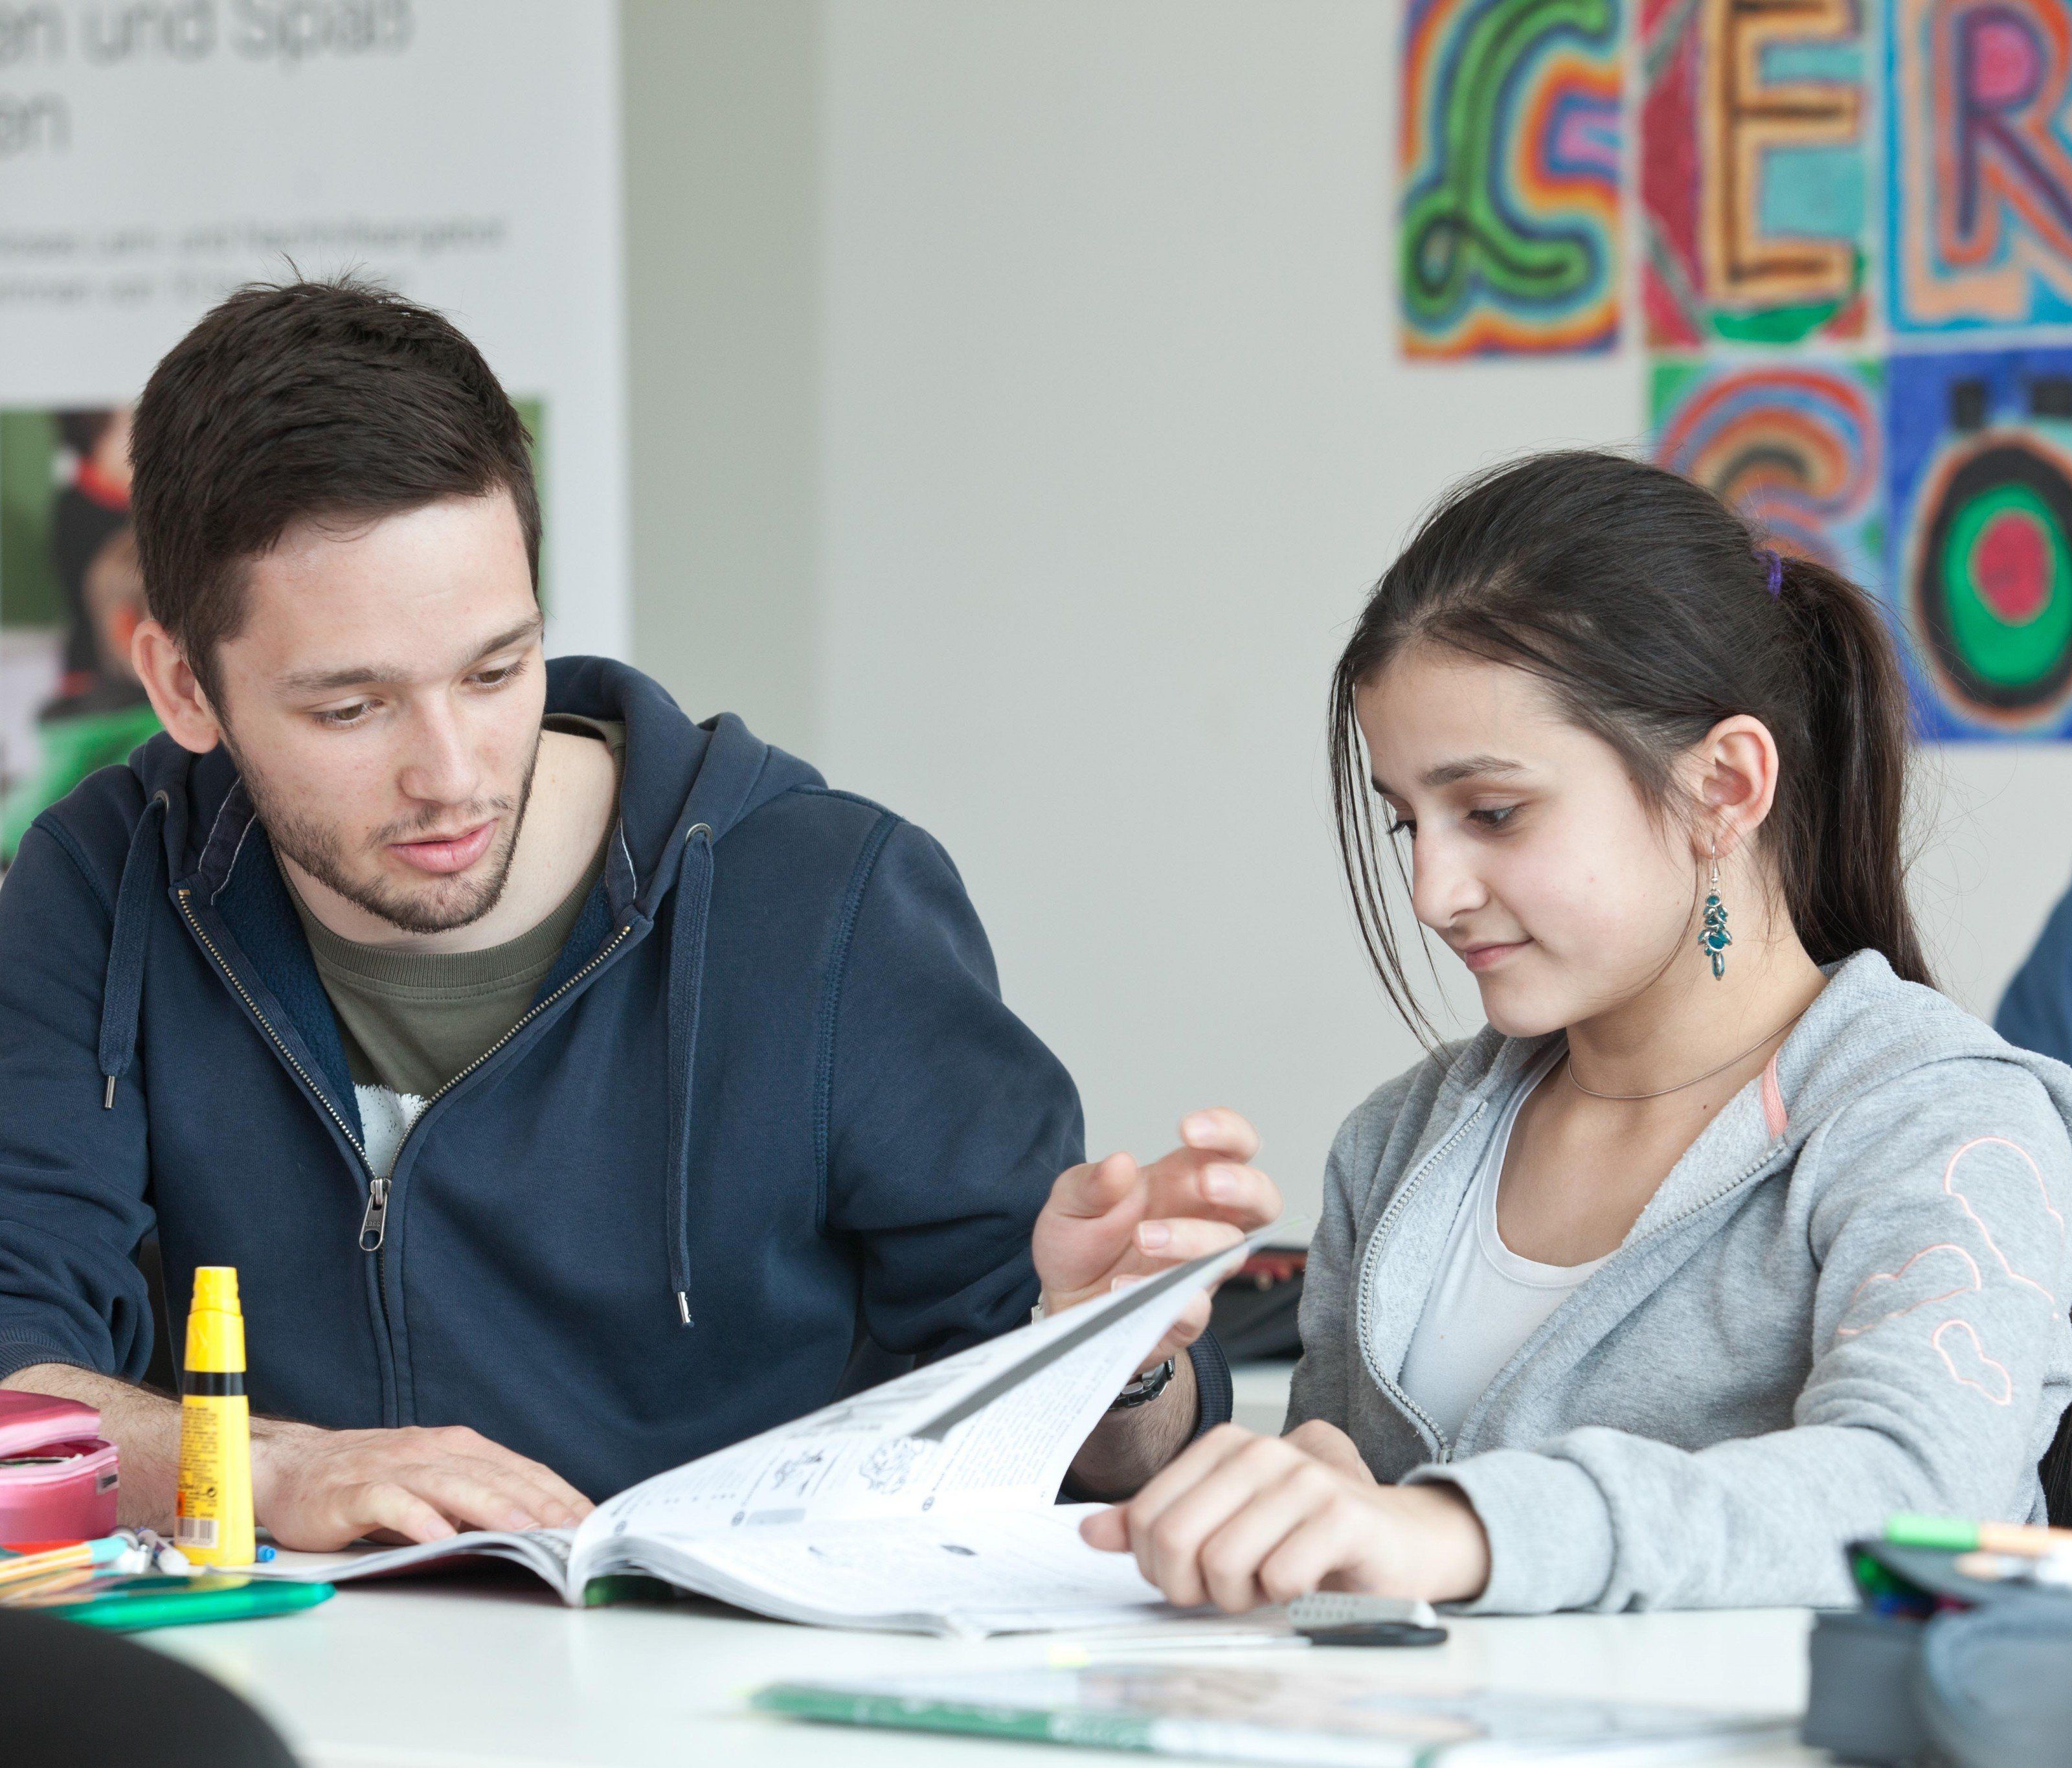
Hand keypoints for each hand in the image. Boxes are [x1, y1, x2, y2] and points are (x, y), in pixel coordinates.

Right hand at [252, 1420, 593, 1550]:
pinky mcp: (353, 1491)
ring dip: (491, 1507)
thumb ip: (474, 1501)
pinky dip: (417, 1518)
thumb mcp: (431, 1486)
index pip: (521, 1470)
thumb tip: (532, 1531)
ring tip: (522, 1529)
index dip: (559, 1494)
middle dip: (539, 1504)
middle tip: (572, 1532)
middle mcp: (431, 1451)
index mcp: (458, 1448)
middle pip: (495, 1476)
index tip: (592, 1521)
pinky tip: (439, 1538)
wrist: (291, 1469)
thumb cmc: (368, 1481)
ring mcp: (393, 1468)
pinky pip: (391, 1502)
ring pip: (452, 1484)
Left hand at [1034, 1109, 1280, 1372]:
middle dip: (1244, 1186)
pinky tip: (1126, 1287)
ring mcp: (1198, 1271)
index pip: (1231, 1148)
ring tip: (1143, 1237)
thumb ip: (1091, 1183)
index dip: (1227, 1132)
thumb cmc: (1078, 1245)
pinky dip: (1170, 1298)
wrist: (1058, 1303)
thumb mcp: (1069, 1203)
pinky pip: (1197, 1311)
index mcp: (1181, 1183)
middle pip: (1262, 1199)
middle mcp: (1202, 1223)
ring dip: (1194, 1239)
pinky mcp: (1182, 1318)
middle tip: (1207, 1183)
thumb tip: (1119, 1163)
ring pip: (1233, 1252)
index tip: (1189, 1129)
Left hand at [1079, 1423, 1489, 1609]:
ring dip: (1240, 1599)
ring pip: (1223, 1563)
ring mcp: (1304, 1478)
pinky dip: (1284, 1599)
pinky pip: (1278, 1576)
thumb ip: (1160, 1523)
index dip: (1157, 1568)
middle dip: (1192, 1589)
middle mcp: (1261, 1451)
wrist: (1400, 1541)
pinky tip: (1306, 1583)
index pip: (1146, 1518)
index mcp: (1224, 1446)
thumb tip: (1090, 1531)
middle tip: (1227, 1592)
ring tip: (1268, 1586)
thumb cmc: (1307, 1537)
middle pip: (1175, 1540)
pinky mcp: (1343, 1514)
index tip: (1191, 1578)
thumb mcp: (1225, 1524)